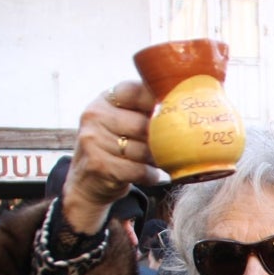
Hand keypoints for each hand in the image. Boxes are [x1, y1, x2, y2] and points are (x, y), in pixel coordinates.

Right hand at [63, 81, 162, 234]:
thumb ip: (144, 111)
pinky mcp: (99, 165)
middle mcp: (94, 115)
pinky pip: (140, 169)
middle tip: (166, 147)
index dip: (159, 103)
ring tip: (154, 161)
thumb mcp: (122, 122)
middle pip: (145, 124)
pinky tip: (148, 174)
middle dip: (160, 140)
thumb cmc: (116, 149)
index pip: (137, 91)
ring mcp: (93, 140)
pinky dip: (150, 175)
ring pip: (144, 149)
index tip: (174, 113)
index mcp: (104, 100)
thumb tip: (186, 104)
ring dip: (156, 159)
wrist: (87, 183)